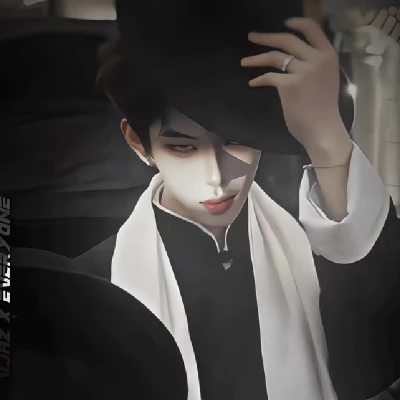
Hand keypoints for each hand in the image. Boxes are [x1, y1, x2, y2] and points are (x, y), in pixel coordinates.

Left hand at [241, 17, 348, 152]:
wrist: (322, 129)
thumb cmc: (322, 108)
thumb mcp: (324, 79)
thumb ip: (312, 65)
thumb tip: (291, 59)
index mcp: (328, 55)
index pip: (313, 28)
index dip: (296, 23)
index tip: (283, 23)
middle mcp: (317, 59)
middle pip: (288, 40)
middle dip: (266, 37)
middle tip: (251, 37)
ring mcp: (304, 71)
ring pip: (275, 57)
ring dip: (256, 58)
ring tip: (244, 62)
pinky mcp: (290, 85)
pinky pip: (270, 77)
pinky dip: (259, 80)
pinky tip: (253, 83)